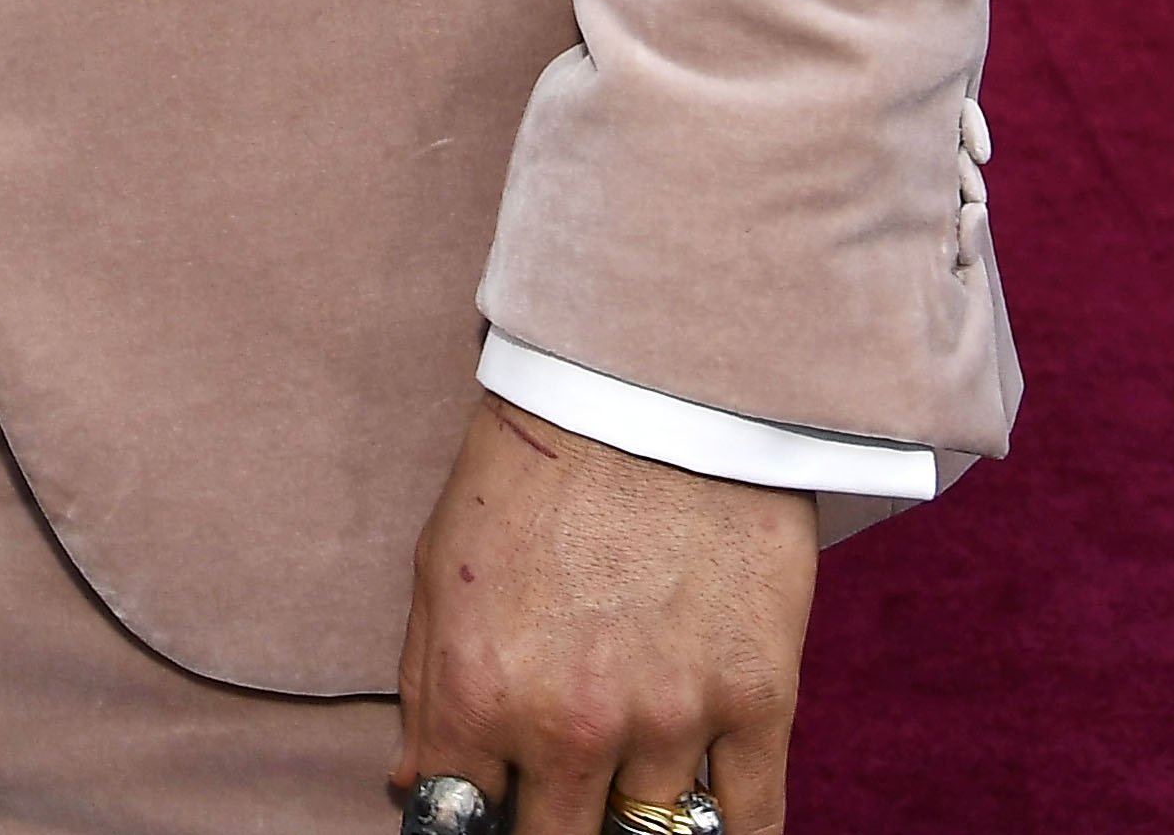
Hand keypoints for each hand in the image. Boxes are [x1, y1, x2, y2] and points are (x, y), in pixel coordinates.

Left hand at [398, 399, 812, 834]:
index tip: (493, 804)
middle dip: (552, 824)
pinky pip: (750, 824)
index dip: (476, 817)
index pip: (463, 821)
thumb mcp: (442, 572)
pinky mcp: (758, 701)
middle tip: (559, 790)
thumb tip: (415, 788)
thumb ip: (427, 694)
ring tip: (623, 782)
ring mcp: (670, 720)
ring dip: (632, 822)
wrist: (651, 383)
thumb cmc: (535, 470)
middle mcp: (570, 724)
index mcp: (480, 695)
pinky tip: (702, 825)